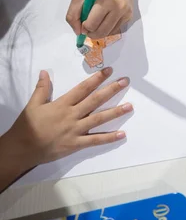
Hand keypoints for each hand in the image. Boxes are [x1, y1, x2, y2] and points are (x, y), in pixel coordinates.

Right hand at [1, 68, 131, 170]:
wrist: (22, 148)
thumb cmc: (28, 126)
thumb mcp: (33, 104)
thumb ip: (42, 88)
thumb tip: (44, 72)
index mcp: (62, 104)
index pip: (83, 88)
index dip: (97, 79)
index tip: (109, 71)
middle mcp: (72, 115)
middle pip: (95, 100)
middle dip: (111, 90)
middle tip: (125, 82)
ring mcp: (75, 130)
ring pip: (99, 119)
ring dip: (115, 112)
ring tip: (130, 106)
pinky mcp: (76, 144)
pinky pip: (95, 140)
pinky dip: (109, 138)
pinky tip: (122, 134)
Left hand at [66, 0, 132, 38]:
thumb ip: (73, 15)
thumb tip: (78, 32)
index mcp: (105, 1)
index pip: (92, 25)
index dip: (84, 27)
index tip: (82, 21)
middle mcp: (119, 9)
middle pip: (102, 32)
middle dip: (91, 33)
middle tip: (87, 27)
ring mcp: (126, 13)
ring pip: (109, 33)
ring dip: (100, 31)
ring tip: (96, 21)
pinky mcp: (130, 15)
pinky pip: (116, 29)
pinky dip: (108, 27)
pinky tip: (106, 18)